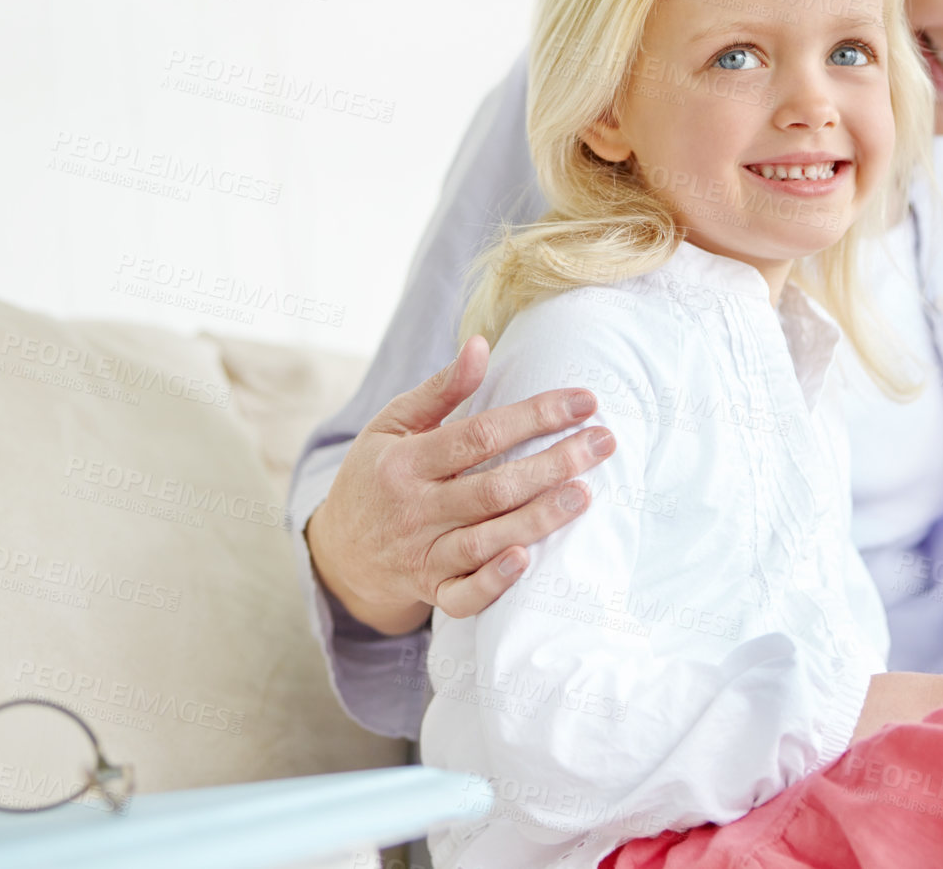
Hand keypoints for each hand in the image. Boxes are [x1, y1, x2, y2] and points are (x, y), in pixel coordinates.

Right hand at [303, 335, 614, 633]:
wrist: (340, 550)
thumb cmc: (376, 476)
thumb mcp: (393, 425)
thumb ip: (440, 389)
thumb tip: (481, 345)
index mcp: (405, 461)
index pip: (479, 434)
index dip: (534, 416)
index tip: (585, 401)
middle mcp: (414, 509)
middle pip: (493, 487)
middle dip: (553, 464)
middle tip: (603, 443)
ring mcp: (423, 554)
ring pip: (485, 540)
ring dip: (537, 519)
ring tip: (584, 494)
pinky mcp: (432, 591)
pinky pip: (464, 596)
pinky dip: (493, 582)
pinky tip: (527, 560)